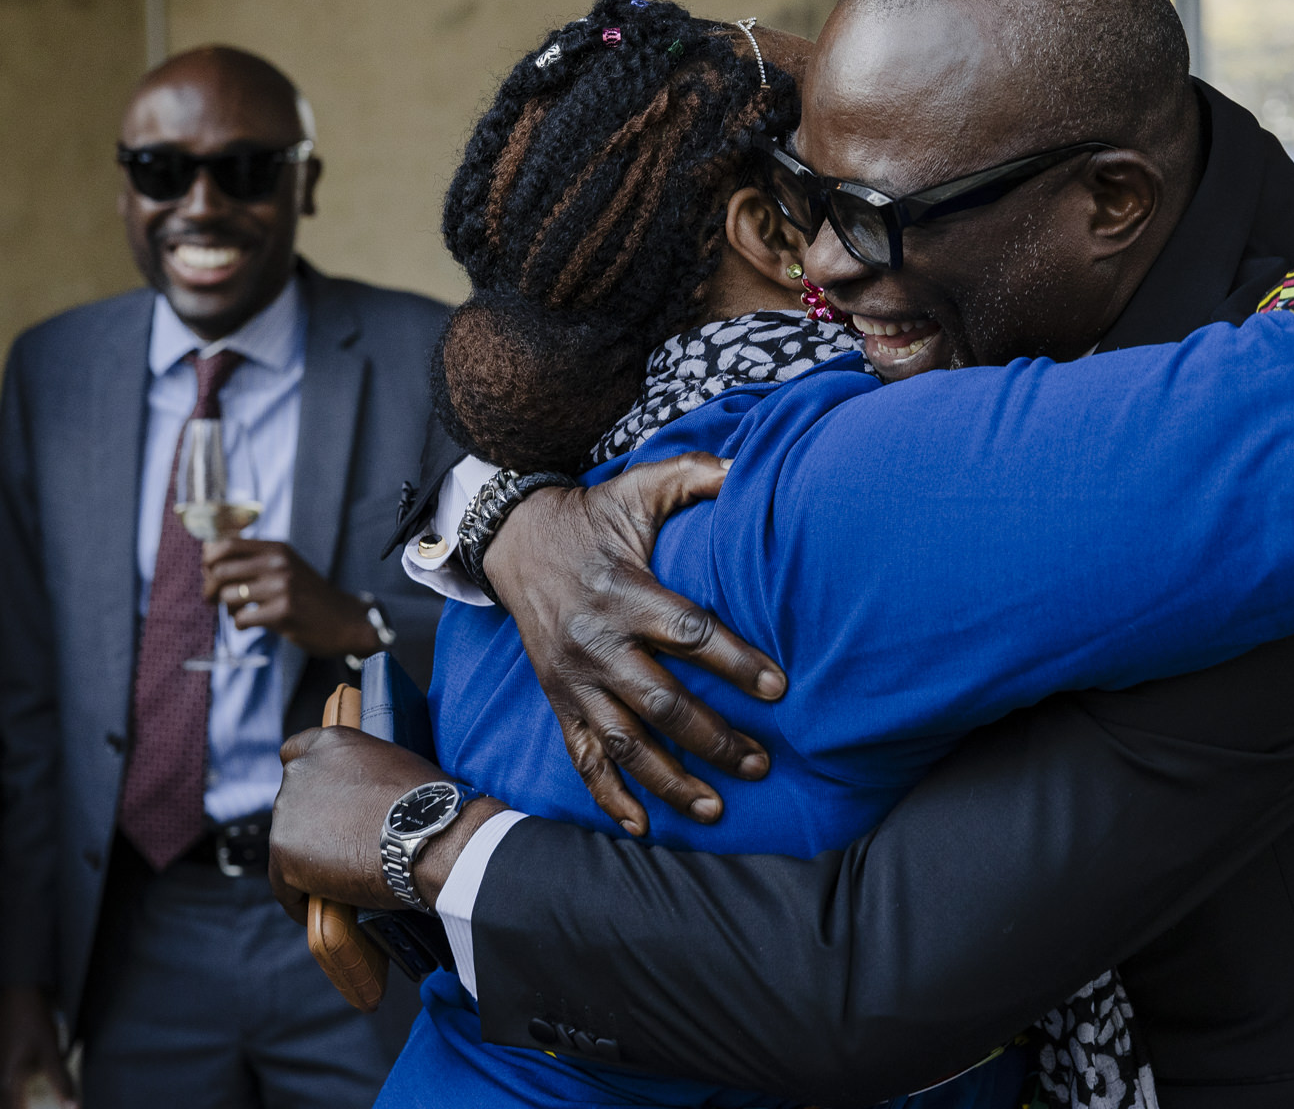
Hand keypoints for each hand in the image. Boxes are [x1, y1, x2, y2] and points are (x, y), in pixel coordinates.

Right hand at [0, 984, 75, 1108]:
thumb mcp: (51, 1051)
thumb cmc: (34, 1021)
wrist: (17, 994)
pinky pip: (2, 1091)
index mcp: (7, 1081)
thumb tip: (73, 1108)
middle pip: (8, 1108)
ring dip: (17, 1105)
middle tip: (51, 1107)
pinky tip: (24, 1093)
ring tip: (32, 1104)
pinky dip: (13, 1098)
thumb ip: (61, 1082)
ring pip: (2, 1101)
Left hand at [202, 539, 380, 659]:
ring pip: (227, 596)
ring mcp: (282, 587)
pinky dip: (240, 625)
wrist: (346, 621)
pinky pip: (241, 618)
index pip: (225, 544)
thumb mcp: (287, 565)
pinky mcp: (284, 612)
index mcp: (277, 549)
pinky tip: (250, 625)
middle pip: (220, 570)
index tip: (209, 573)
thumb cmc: (309, 595)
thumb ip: (254, 558)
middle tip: (212, 599)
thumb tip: (208, 556)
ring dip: (226, 609)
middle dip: (209, 589)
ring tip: (238, 613)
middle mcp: (279, 563)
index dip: (208, 560)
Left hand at [268, 726, 504, 920]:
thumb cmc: (429, 803)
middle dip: (313, 822)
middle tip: (344, 845)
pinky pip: (285, 885)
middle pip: (293, 801)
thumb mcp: (395, 765)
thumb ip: (365, 773)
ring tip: (341, 878)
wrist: (431, 837)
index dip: (309, 778)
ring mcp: (287, 813)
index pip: (296, 752)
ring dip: (309, 858)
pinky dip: (301, 895)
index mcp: (329, 744)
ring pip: (288, 843)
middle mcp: (300, 772)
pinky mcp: (284, 855)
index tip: (320, 797)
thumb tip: (362, 797)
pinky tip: (323, 904)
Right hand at [483, 452, 783, 834]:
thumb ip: (697, 476)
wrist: (513, 540)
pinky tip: (640, 827)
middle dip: (714, 737)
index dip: (736, 662)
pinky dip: (608, 797)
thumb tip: (753, 467)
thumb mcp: (640, 486)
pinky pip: (582, 758)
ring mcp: (573, 680)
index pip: (689, 634)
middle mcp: (596, 644)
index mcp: (625, 593)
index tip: (779, 688)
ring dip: (671, 780)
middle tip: (762, 761)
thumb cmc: (593, 516)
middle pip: (662, 703)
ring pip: (624, 743)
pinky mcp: (558, 702)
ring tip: (717, 806)